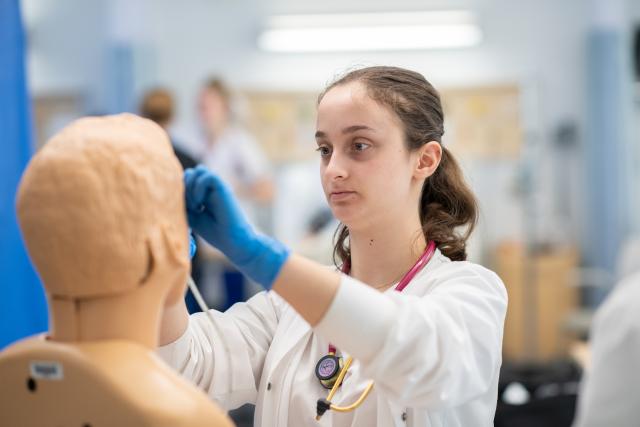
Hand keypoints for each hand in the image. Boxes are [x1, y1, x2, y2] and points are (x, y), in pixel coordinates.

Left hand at [184, 165, 289, 287]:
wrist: (233, 241)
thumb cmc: (214, 232)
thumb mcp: (192, 217)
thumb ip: (183, 203)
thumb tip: (171, 191)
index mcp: (203, 193)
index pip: (186, 178)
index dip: (180, 190)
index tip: (184, 209)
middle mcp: (211, 188)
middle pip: (190, 172)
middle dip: (184, 187)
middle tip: (189, 207)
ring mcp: (218, 187)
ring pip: (198, 170)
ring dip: (191, 186)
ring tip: (195, 205)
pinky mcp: (223, 188)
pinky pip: (207, 176)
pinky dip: (198, 188)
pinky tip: (200, 204)